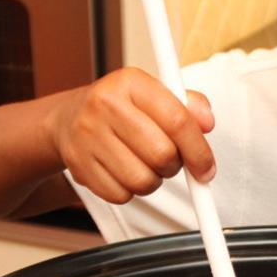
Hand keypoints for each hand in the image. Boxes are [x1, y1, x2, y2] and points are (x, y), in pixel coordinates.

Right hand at [49, 67, 215, 203]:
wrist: (69, 118)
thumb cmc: (121, 108)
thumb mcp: (154, 94)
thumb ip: (187, 106)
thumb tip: (207, 122)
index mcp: (130, 81)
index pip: (177, 120)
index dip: (199, 150)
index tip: (206, 168)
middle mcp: (104, 104)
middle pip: (162, 154)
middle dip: (174, 166)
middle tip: (169, 161)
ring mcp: (87, 135)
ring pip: (142, 180)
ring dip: (153, 180)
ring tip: (144, 164)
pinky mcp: (78, 164)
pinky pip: (120, 195)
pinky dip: (130, 191)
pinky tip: (124, 172)